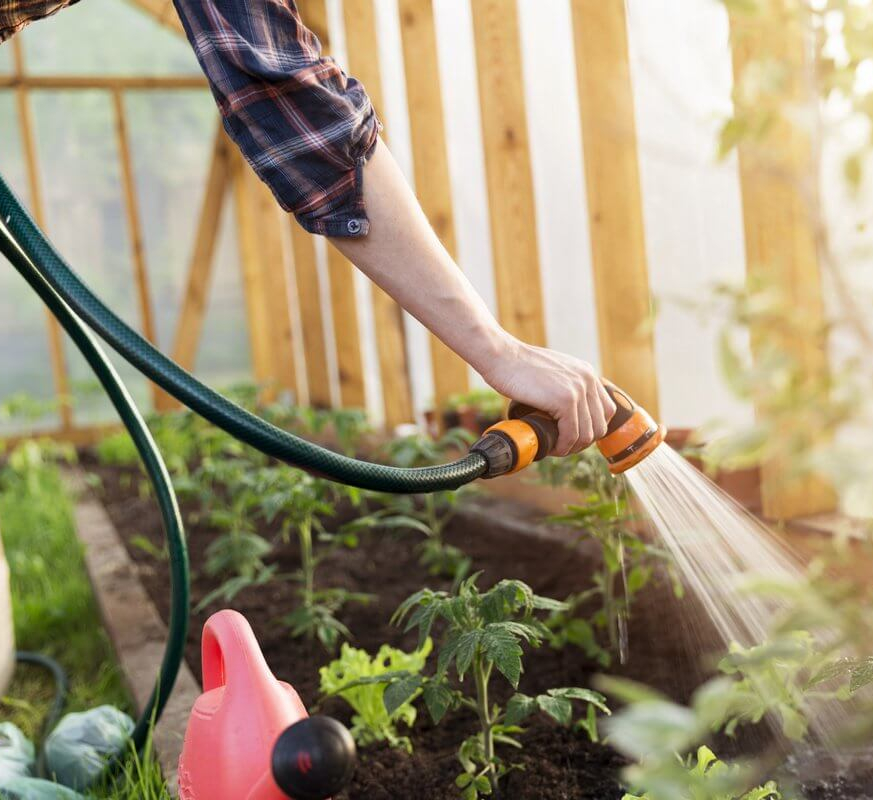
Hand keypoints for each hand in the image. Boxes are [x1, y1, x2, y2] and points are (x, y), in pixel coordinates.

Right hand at [480, 336, 616, 456]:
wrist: (501, 356)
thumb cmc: (517, 367)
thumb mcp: (551, 373)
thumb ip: (563, 386)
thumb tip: (564, 413)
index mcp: (587, 373)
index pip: (605, 411)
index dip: (590, 429)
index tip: (572, 436)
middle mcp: (588, 379)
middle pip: (599, 425)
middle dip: (581, 442)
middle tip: (562, 445)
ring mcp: (578, 389)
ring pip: (587, 433)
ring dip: (571, 447)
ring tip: (554, 447)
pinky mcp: (565, 400)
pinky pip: (571, 434)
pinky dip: (562, 446)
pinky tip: (551, 447)